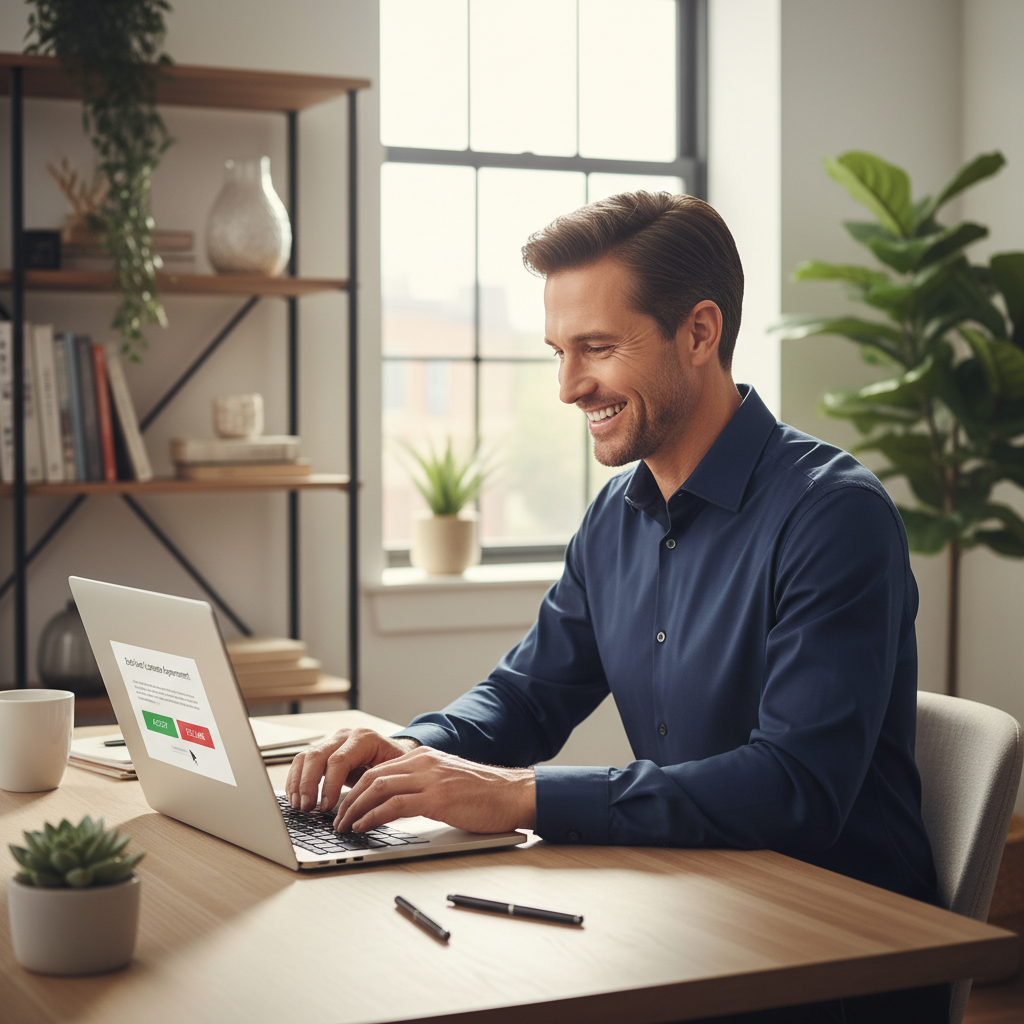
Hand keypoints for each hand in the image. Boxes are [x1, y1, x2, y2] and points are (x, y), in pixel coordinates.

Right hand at [285, 727, 418, 811]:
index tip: (326, 807)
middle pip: (318, 755)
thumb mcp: (394, 774)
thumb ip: (378, 788)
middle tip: (308, 808)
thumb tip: (363, 814)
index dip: (330, 785)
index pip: (339, 760)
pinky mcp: (324, 750)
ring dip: (298, 782)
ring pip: (306, 756)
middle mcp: (345, 736)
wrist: (396, 751)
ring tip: (299, 806)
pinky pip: (303, 761)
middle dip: (309, 784)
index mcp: (365, 739)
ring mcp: (332, 741)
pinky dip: (295, 779)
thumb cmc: (396, 765)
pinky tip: (295, 797)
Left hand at [334, 746, 535, 834]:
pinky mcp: (437, 798)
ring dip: (355, 809)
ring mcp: (430, 778)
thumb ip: (422, 786)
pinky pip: (394, 805)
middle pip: (372, 777)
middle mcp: (423, 762)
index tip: (344, 806)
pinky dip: (373, 816)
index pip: (378, 769)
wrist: (514, 794)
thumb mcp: (447, 781)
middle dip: (349, 800)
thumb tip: (394, 805)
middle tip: (337, 819)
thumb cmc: (485, 794)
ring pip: (378, 788)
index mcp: (424, 757)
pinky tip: (363, 827)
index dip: (355, 788)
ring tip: (344, 826)